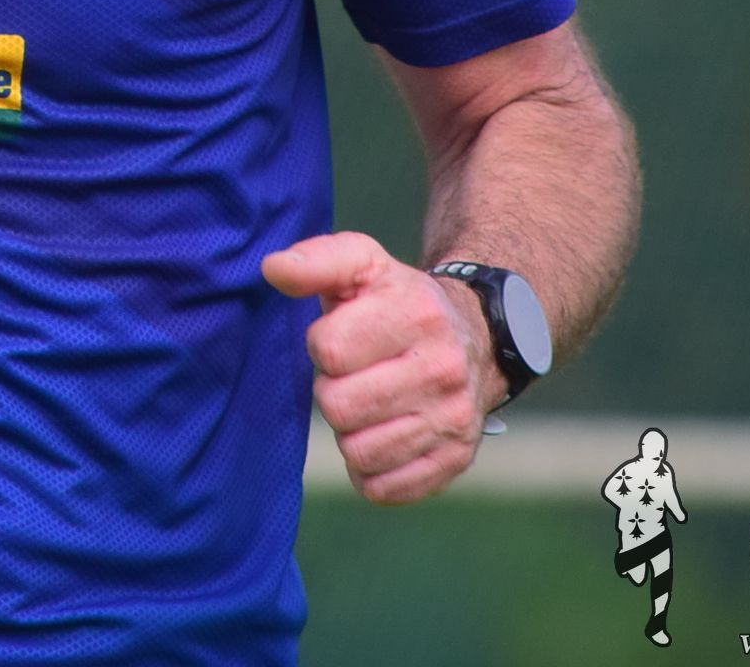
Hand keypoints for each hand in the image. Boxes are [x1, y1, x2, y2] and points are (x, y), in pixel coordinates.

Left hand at [262, 231, 496, 504]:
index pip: (329, 349)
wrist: (475, 338)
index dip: (323, 345)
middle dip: (333, 391)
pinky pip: (383, 488)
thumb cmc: (398, 302)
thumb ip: (316, 260)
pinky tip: (382, 435)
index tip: (341, 338)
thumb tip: (273, 268)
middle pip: (339, 406)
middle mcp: (443, 368)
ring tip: (368, 405)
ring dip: (350, 432)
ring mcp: (454, 418)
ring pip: (359, 452)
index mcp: (416, 313)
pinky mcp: (455, 460)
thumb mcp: (363, 265)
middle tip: (353, 376)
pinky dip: (370, 470)